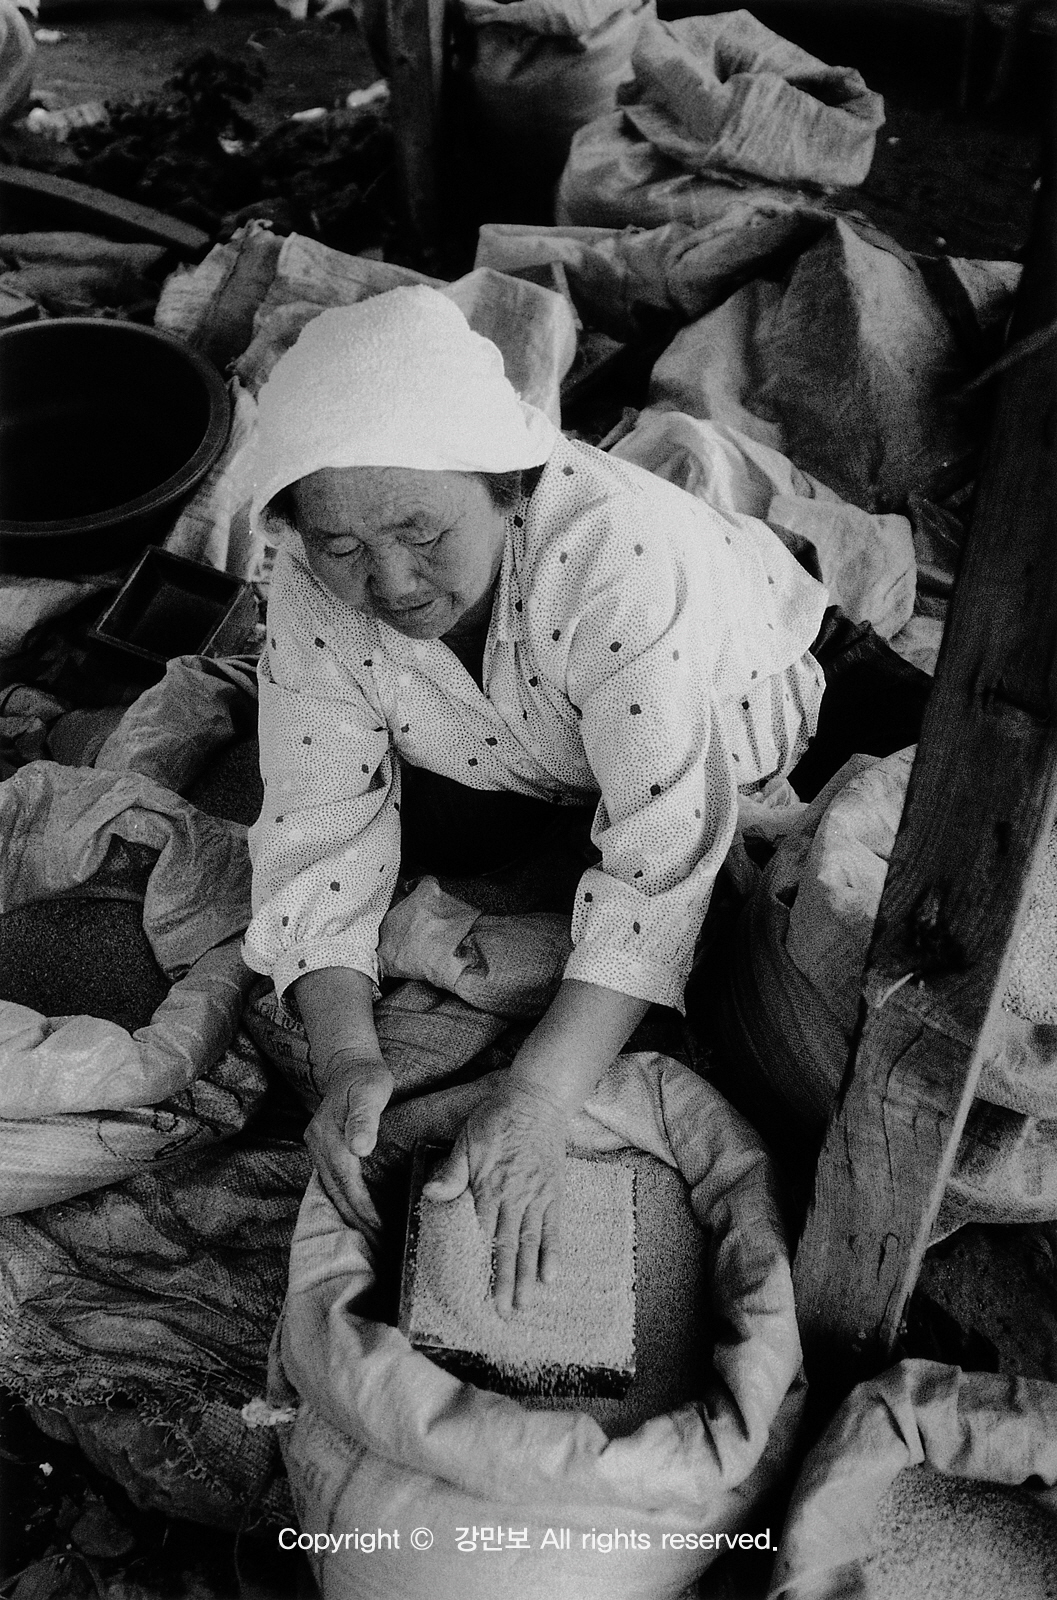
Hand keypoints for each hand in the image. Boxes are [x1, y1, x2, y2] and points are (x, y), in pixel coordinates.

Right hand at [305, 1050, 393, 1222]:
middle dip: (356, 1221)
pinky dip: (344, 1199)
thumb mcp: (371, 1090)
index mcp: (329, 1137)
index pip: (347, 1184)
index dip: (364, 1210)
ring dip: (348, 1215)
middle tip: (378, 1245)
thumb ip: (364, 1118)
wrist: (348, 1062)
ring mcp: (315, 1147)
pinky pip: (330, 1181)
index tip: (380, 1230)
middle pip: (336, 1193)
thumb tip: (360, 1147)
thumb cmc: (366, 1076)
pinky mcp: (320, 1147)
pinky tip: (356, 1213)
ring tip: (369, 1238)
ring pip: (331, 1190)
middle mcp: (317, 1145)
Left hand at [423, 1083, 567, 1318]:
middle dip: (504, 1281)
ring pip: (531, 1243)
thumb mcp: (466, 1140)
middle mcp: (514, 1198)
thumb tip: (431, 1195)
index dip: (478, 1262)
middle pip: (508, 1246)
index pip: (481, 1233)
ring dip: (528, 1275)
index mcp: (488, 1187)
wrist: (537, 1100)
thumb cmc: (496, 1119)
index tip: (473, 1290)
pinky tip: (551, 1276)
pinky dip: (553, 1253)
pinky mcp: (553, 1193)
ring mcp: (537, 1197)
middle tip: (503, 1312)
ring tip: (525, 1304)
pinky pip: (554, 1228)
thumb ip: (452, 1172)